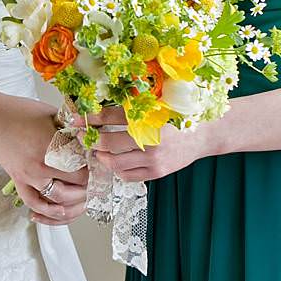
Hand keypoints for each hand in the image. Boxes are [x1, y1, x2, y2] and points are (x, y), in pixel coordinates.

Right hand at [0, 95, 88, 226]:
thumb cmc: (18, 111)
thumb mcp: (51, 114)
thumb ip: (71, 127)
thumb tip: (89, 136)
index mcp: (54, 146)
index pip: (85, 162)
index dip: (97, 164)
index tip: (101, 162)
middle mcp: (42, 165)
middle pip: (77, 183)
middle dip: (91, 182)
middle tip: (97, 179)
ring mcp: (29, 176)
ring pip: (59, 199)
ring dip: (75, 201)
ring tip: (84, 196)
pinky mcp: (18, 182)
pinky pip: (35, 203)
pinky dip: (47, 213)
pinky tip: (58, 212)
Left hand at [88, 103, 217, 183]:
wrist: (204, 135)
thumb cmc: (180, 117)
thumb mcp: (157, 105)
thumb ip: (131, 107)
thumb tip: (100, 108)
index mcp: (151, 118)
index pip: (113, 116)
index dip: (92, 117)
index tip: (76, 118)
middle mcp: (152, 140)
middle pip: (110, 142)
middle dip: (91, 139)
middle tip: (81, 135)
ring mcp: (154, 160)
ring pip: (115, 162)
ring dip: (101, 156)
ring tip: (97, 149)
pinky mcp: (157, 173)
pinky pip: (127, 175)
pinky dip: (117, 168)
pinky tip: (114, 160)